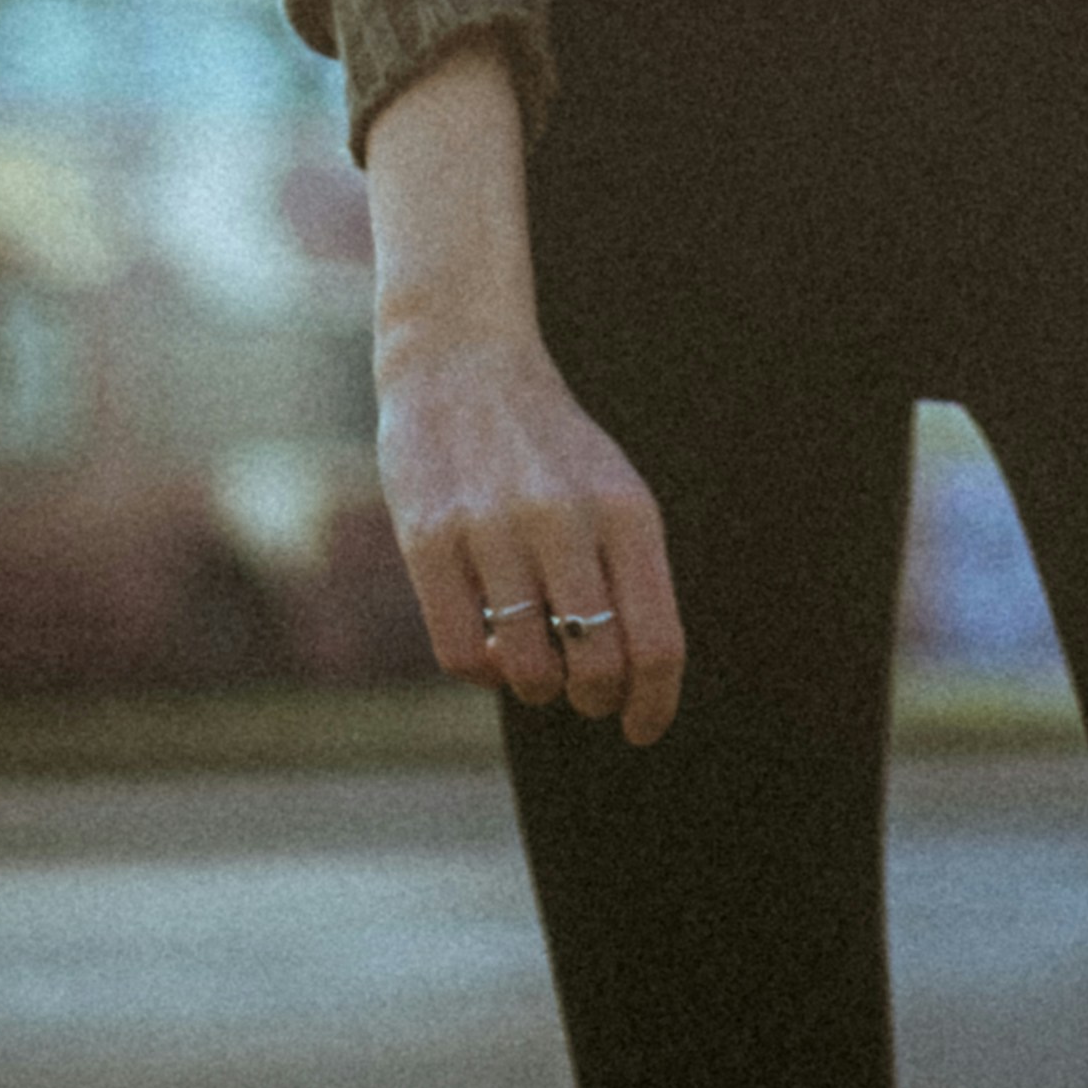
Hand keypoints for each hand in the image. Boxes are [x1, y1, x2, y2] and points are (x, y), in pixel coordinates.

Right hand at [375, 318, 684, 746]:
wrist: (462, 357)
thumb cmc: (548, 449)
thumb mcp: (612, 491)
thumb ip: (630, 577)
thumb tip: (637, 689)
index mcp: (627, 508)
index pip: (657, 642)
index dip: (653, 705)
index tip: (640, 729)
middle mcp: (566, 517)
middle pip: (597, 667)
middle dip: (592, 700)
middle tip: (581, 690)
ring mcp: (494, 527)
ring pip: (528, 671)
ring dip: (535, 687)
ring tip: (532, 659)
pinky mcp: (429, 537)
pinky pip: (461, 654)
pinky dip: (481, 669)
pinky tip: (488, 643)